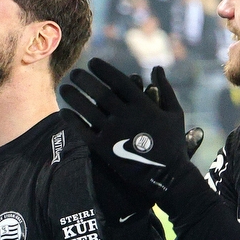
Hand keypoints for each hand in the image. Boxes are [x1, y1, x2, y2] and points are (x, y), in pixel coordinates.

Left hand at [60, 58, 193, 203]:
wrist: (167, 177)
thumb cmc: (172, 143)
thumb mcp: (175, 113)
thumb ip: (165, 89)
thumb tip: (157, 67)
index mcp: (144, 105)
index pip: (119, 81)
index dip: (104, 70)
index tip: (92, 62)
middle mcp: (127, 116)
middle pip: (100, 93)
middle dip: (85, 80)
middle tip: (74, 72)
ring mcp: (114, 133)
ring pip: (88, 110)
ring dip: (74, 97)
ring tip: (64, 88)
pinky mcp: (105, 149)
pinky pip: (84, 131)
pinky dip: (73, 120)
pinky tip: (64, 112)